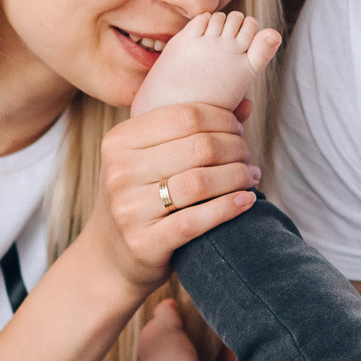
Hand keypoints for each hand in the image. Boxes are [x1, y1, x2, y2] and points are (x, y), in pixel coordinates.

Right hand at [82, 102, 261, 291]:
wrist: (110, 256)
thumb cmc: (139, 198)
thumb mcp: (149, 158)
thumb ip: (191, 129)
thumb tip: (245, 104)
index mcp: (118, 141)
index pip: (185, 115)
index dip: (222, 119)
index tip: (238, 129)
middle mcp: (119, 172)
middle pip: (198, 146)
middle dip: (235, 147)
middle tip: (247, 155)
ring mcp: (129, 209)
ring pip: (201, 182)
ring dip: (237, 176)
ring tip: (251, 176)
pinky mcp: (144, 242)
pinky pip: (197, 220)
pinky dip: (230, 208)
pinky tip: (247, 201)